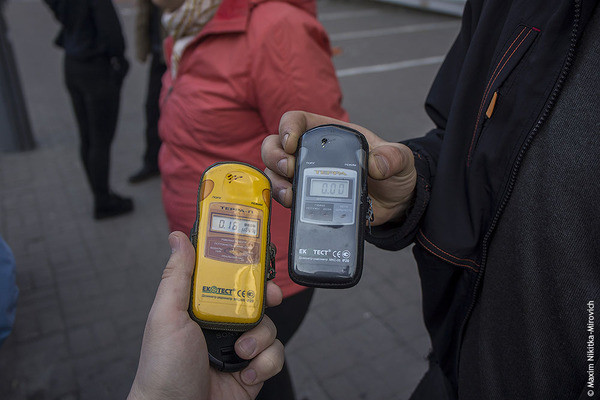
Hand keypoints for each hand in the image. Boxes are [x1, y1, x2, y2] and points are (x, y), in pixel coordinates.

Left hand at [128, 231, 283, 399]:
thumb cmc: (163, 369)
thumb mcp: (167, 316)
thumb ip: (176, 277)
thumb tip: (178, 239)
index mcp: (201, 307)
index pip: (226, 276)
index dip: (243, 266)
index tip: (255, 258)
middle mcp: (222, 324)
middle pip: (255, 298)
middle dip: (266, 297)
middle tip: (269, 298)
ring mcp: (239, 346)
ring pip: (269, 326)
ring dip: (260, 339)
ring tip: (240, 352)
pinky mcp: (254, 368)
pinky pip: (276, 354)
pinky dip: (265, 363)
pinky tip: (246, 373)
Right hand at [261, 111, 416, 225]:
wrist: (394, 203)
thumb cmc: (393, 173)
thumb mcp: (400, 159)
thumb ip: (393, 157)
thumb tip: (376, 165)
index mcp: (329, 134)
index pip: (297, 120)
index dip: (288, 127)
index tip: (292, 143)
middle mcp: (312, 152)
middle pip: (276, 145)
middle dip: (275, 156)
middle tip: (290, 170)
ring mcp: (306, 176)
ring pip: (275, 171)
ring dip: (275, 180)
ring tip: (289, 193)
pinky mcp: (307, 198)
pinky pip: (284, 195)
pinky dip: (281, 199)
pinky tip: (292, 204)